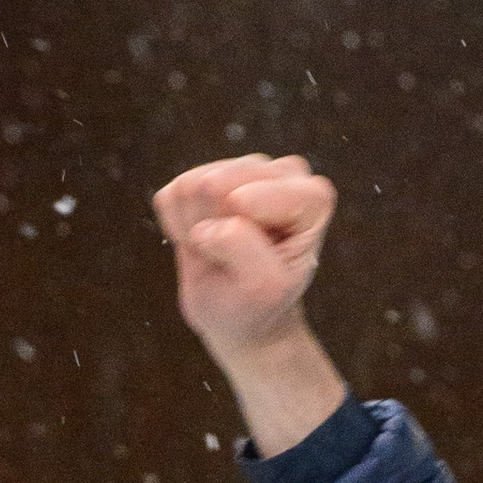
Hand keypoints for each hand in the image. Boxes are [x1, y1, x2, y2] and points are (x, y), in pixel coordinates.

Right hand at [154, 153, 333, 356]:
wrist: (238, 313)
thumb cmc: (259, 303)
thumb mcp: (262, 287)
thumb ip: (241, 247)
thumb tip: (205, 223)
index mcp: (311, 196)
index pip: (247, 200)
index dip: (237, 236)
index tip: (254, 265)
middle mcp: (280, 172)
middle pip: (216, 186)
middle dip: (214, 232)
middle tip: (233, 261)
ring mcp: (240, 169)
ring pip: (191, 187)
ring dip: (196, 231)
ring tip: (218, 253)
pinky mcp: (202, 175)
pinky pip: (172, 197)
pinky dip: (178, 229)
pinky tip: (202, 243)